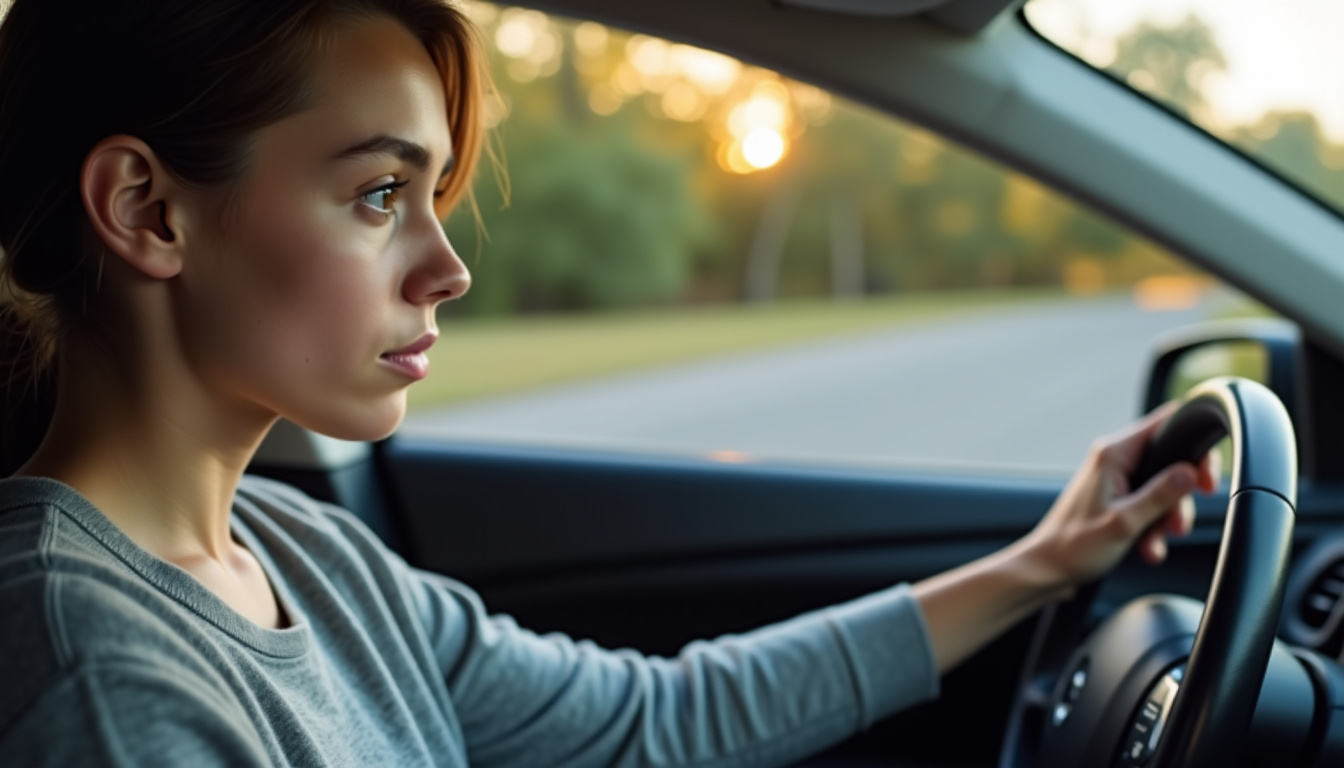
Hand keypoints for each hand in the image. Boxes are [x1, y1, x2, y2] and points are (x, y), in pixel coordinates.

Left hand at [1017, 402, 1219, 593]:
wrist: (1049, 568)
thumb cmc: (1075, 546)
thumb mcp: (1124, 522)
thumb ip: (1159, 495)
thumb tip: (1190, 472)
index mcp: (1113, 453)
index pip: (1165, 423)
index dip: (1194, 444)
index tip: (1206, 478)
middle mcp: (1115, 458)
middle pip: (1171, 459)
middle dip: (1182, 495)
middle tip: (1180, 521)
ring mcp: (1117, 477)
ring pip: (1164, 487)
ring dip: (1167, 517)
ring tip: (1156, 542)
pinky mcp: (1118, 496)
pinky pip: (1150, 503)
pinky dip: (1154, 525)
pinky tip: (1149, 548)